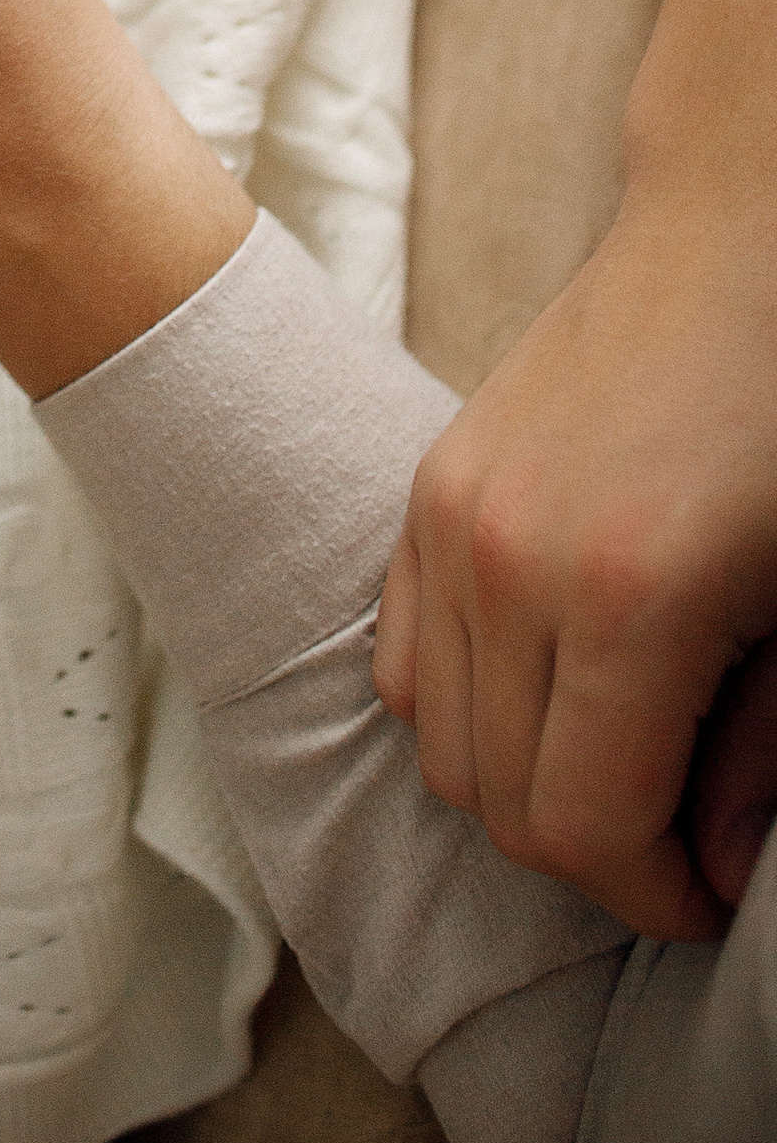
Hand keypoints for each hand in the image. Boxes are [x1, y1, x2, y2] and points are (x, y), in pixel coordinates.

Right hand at [375, 0, 776, 942]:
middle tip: (677, 836)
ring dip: (524, 784)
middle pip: (499, 802)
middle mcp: (510, 562)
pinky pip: (402, 661)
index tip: (711, 894)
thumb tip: (703, 864)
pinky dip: (462, 708)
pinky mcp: (427, 490)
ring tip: (619, 762)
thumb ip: (762, 752)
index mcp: (627, 599)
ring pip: (438, 743)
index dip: (652, 899)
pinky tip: (551, 690)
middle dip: (593, 851)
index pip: (581, 832)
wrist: (731, 243)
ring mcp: (452, 519)